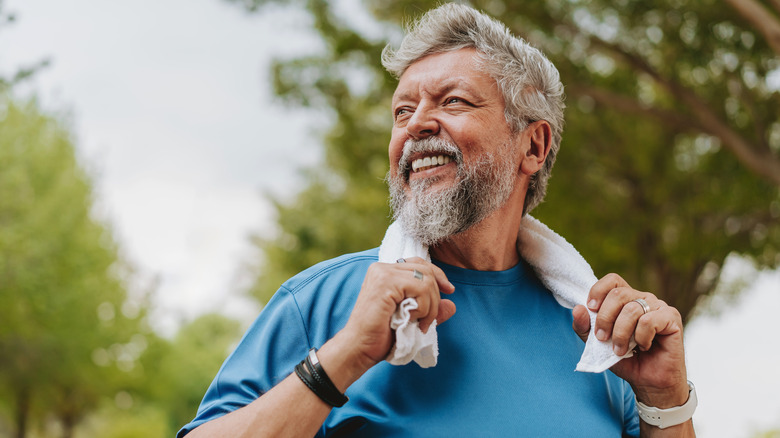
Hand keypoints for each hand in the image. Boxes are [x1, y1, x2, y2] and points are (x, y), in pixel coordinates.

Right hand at [342, 257, 456, 369]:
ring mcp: (382, 273)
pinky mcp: (385, 283)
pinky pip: (420, 288)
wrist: (359, 349)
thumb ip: (431, 311)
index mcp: (385, 272)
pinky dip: (423, 307)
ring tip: (420, 323)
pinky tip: (412, 319)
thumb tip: (452, 305)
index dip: (437, 275)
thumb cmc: (380, 337)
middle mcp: (382, 268)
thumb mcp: (412, 321)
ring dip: (430, 305)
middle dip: (435, 296)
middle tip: (427, 321)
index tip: (448, 291)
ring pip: (426, 278)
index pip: (419, 263)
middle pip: (426, 269)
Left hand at [572, 273, 688, 407]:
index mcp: (626, 299)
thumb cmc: (626, 360)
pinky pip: (649, 321)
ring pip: (631, 309)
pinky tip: (644, 347)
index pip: (612, 280)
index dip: (598, 291)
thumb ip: (585, 327)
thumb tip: (577, 309)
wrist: (649, 382)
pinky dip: (641, 337)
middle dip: (605, 318)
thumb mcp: (597, 345)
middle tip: (602, 338)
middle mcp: (642, 298)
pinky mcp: (671, 317)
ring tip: (620, 350)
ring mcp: (658, 306)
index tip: (591, 309)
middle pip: (618, 294)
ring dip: (621, 334)